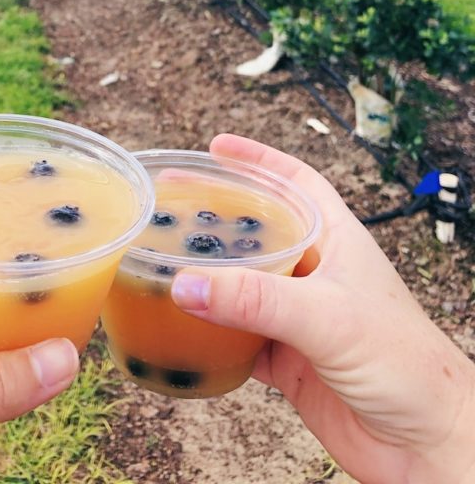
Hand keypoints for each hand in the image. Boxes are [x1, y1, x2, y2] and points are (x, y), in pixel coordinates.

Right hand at [170, 134, 474, 483]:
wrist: (427, 444)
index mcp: (337, 241)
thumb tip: (187, 284)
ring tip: (166, 261)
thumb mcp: (327, 317)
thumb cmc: (408, 365)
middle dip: (218, 215)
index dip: (257, 160)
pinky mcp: (290, 361)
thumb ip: (254, 299)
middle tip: (173, 204)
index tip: (216, 148)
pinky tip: (186, 330)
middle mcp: (317, 273)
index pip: (295, 182)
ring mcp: (301, 318)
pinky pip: (238, 338)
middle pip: (259, 230)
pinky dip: (211, 335)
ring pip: (242, 286)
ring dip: (208, 276)